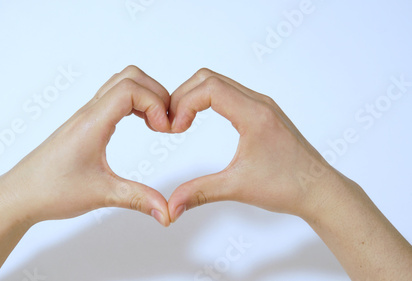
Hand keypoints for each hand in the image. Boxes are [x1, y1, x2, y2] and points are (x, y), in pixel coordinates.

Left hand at [0, 65, 171, 225]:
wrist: (20, 195)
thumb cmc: (51, 190)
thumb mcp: (101, 195)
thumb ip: (138, 199)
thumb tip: (168, 212)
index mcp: (92, 123)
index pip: (130, 89)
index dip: (155, 103)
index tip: (164, 130)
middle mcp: (89, 113)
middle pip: (129, 77)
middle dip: (156, 94)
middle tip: (165, 123)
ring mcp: (86, 116)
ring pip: (121, 83)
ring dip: (145, 96)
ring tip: (155, 124)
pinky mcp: (85, 124)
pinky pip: (113, 98)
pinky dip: (134, 103)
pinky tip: (140, 124)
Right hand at [167, 68, 338, 221]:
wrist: (320, 190)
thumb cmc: (289, 186)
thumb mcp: (238, 188)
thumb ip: (200, 192)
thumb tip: (172, 206)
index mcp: (254, 115)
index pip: (209, 88)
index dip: (184, 103)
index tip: (176, 128)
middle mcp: (259, 103)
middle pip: (209, 78)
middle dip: (184, 95)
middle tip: (173, 122)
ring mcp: (262, 106)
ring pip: (219, 83)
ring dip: (195, 96)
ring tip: (182, 122)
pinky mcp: (263, 113)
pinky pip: (230, 93)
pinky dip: (208, 100)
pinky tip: (201, 120)